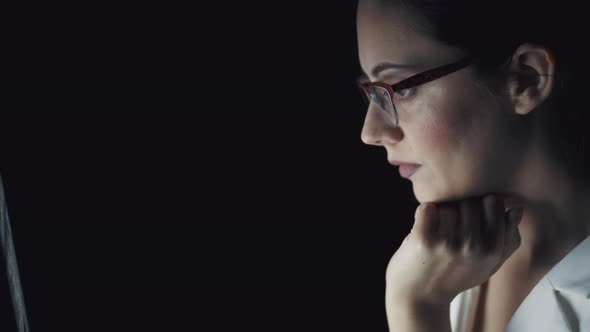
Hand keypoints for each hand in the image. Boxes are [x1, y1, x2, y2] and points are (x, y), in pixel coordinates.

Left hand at [385, 194, 524, 306]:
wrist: (420, 297)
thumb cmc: (456, 275)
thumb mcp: (490, 263)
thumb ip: (508, 238)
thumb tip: (516, 208)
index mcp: (492, 249)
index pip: (493, 201)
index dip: (481, 204)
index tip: (471, 217)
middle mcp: (472, 246)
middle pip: (469, 201)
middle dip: (459, 208)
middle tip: (452, 226)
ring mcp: (447, 243)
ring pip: (447, 205)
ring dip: (441, 213)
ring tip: (438, 230)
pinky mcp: (424, 240)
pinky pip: (426, 208)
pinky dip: (424, 213)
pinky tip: (424, 226)